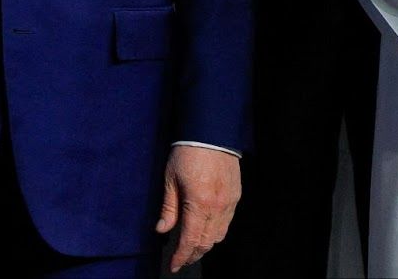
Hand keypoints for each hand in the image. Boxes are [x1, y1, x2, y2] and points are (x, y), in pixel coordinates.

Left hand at [155, 145, 240, 272]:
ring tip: (193, 247)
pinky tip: (207, 229)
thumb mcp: (171, 179)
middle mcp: (217, 207)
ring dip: (206, 244)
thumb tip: (162, 229)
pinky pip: (227, 222)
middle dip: (193, 254)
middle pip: (207, 242)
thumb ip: (168, 207)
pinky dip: (216, 231)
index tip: (174, 265)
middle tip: (182, 259)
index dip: (181, 256)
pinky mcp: (235, 196)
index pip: (191, 240)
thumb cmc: (188, 153)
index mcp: (199, 203)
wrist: (212, 132)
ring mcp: (229, 202)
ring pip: (219, 235)